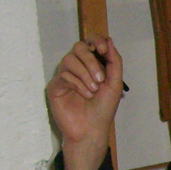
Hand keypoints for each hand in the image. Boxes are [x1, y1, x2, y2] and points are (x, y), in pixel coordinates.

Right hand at [45, 37, 124, 169]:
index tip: (103, 50)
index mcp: (92, 65)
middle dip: (91, 62)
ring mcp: (65, 75)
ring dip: (85, 74)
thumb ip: (114, 62)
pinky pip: (64, 75)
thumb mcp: (115, 84)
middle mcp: (78, 67)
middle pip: (79, 48)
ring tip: (93, 91)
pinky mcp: (56, 86)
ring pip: (70, 59)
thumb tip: (109, 40)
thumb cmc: (103, 109)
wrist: (92, 129)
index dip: (96, 41)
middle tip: (100, 80)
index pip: (90, 42)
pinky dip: (77, 84)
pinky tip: (85, 95)